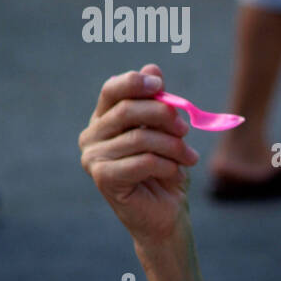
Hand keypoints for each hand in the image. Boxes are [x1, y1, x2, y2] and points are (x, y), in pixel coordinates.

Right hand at [78, 64, 199, 244]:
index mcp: (104, 119)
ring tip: (189, 158)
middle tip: (186, 130)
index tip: (161, 85)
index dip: (136, 82)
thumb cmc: (166, 170)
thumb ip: (158, 102)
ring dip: (173, 146)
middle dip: (164, 116)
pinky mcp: (103, 178)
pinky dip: (167, 165)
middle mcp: (91, 135)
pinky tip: (176, 172)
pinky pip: (143, 161)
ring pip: (141, 138)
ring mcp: (93, 158)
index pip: (112, 89)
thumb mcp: (166, 132)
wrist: (166, 213)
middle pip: (128, 110)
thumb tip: (152, 67)